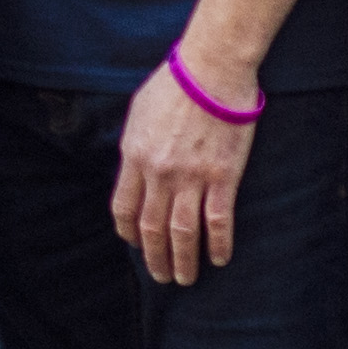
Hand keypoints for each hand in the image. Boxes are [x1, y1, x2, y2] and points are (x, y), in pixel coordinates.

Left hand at [112, 54, 256, 286]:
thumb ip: (134, 146)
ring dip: (183, 260)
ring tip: (185, 278)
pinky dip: (219, 244)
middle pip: (152, 227)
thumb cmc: (175, 84)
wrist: (212, 69)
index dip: (128, 233)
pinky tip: (220, 258)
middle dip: (154, 256)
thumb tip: (132, 170)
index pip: (124, 208)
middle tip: (160, 276)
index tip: (135, 245)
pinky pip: (219, 221)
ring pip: (183, 232)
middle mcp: (159, 172)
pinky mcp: (223, 176)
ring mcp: (192, 176)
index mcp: (134, 156)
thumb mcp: (139, 112)